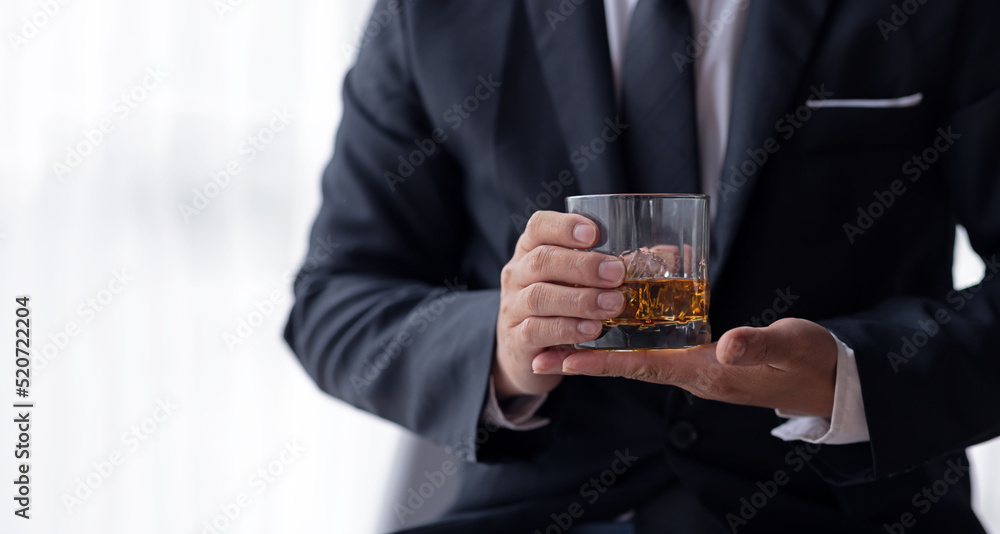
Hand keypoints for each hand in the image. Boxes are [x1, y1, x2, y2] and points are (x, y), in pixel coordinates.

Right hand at [494, 211, 626, 398]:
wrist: (527, 350)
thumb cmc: (563, 304)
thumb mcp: (578, 280)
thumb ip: (609, 266)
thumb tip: (666, 255)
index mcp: (532, 249)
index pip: (539, 226)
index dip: (564, 226)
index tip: (594, 234)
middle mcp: (517, 273)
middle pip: (542, 260)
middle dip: (582, 265)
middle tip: (617, 274)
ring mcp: (513, 306)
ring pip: (539, 296)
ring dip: (579, 300)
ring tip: (612, 305)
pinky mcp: (516, 338)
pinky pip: (537, 330)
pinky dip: (566, 329)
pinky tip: (591, 330)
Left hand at [535, 318, 838, 416]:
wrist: (832, 381)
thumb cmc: (812, 361)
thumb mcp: (792, 346)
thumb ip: (761, 343)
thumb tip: (727, 341)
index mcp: (708, 372)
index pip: (642, 367)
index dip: (600, 363)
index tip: (560, 360)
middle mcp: (695, 373)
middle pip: (628, 366)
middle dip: (585, 360)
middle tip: (540, 354)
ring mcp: (699, 368)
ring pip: (639, 358)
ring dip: (602, 351)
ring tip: (562, 341)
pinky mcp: (707, 359)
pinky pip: (659, 350)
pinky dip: (633, 340)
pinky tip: (616, 326)